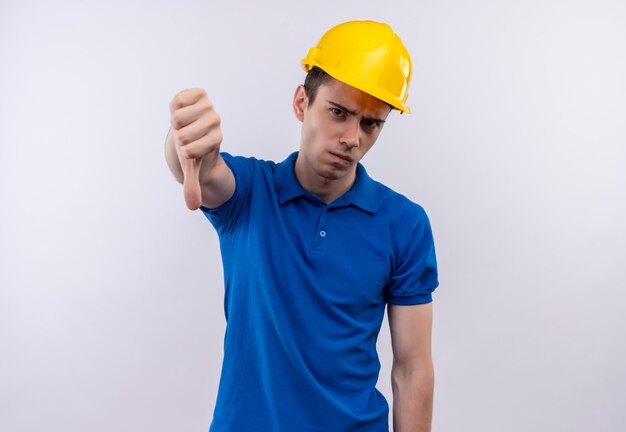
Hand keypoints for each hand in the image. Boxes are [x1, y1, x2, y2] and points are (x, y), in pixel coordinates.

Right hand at [169, 88, 222, 209]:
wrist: (192, 131)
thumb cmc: (191, 150)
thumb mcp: (191, 168)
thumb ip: (193, 186)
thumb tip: (192, 206)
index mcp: (216, 139)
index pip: (188, 149)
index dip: (183, 151)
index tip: (190, 150)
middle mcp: (215, 121)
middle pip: (181, 133)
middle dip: (177, 137)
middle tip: (185, 136)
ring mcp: (209, 106)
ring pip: (177, 117)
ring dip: (175, 123)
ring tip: (183, 125)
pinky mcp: (199, 93)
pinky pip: (179, 99)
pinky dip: (175, 106)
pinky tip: (182, 111)